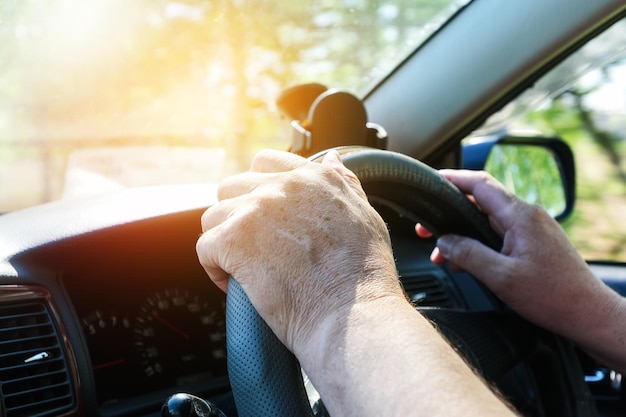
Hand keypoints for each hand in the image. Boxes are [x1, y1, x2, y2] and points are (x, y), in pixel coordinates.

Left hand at [196, 150, 402, 354]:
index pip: (266, 162)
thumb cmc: (364, 276)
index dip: (258, 188)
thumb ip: (346, 183)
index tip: (262, 214)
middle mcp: (282, 187)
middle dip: (235, 214)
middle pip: (233, 187)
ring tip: (242, 267)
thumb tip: (333, 159)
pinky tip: (233, 283)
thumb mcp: (366, 216)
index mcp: (313, 179)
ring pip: (214, 216)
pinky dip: (214, 268)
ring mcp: (255, 212)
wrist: (351, 315)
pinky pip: (204, 247)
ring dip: (223, 241)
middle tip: (251, 244)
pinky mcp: (234, 241)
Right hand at [417, 170, 625, 368]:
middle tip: (426, 230)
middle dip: (450, 215)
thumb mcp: (501, 277)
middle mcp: (528, 216)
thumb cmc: (554, 297)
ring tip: (443, 256)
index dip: (453, 179)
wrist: (588, 314)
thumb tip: (445, 242)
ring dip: (463, 235)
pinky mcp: (534, 242)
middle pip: (480, 203)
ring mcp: (532, 229)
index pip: (480, 185)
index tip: (432, 182)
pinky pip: (499, 235)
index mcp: (520, 216)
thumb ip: (468, 255)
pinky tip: (467, 263)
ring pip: (487, 222)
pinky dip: (479, 244)